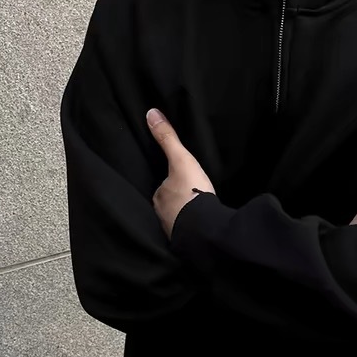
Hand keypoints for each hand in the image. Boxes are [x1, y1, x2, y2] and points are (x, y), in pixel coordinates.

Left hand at [146, 108, 215, 238]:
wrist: (205, 228)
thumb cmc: (191, 192)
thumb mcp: (181, 159)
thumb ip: (168, 138)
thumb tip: (150, 113)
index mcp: (159, 198)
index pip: (163, 188)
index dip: (172, 184)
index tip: (182, 183)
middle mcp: (162, 216)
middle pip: (170, 205)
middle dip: (179, 202)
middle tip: (192, 198)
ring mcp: (174, 231)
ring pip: (178, 220)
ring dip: (186, 217)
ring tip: (199, 213)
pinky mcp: (187, 243)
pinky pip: (188, 233)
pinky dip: (193, 229)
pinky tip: (202, 227)